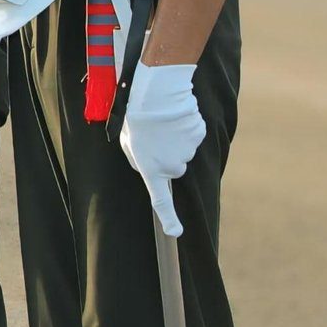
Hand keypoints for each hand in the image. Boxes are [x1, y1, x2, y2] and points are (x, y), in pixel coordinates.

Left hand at [120, 63, 204, 236]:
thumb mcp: (128, 142)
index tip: (175, 233)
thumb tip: (151, 167)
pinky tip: (175, 116)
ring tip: (162, 123)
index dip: (168, 218)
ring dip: (175, 139)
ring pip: (184, 150)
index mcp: (151, 168)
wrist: (155, 94)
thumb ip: (138, 160)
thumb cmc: (136, 117)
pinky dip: (186, 127)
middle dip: (166, 155)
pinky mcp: (198, 135)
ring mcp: (188, 151)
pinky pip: (192, 135)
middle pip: (174, 166)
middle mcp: (172, 165)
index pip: (159, 200)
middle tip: (154, 137)